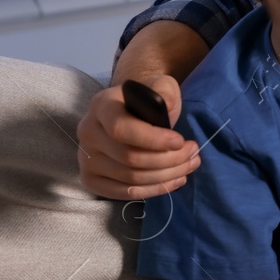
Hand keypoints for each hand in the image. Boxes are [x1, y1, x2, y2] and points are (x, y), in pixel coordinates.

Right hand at [76, 74, 199, 199]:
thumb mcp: (160, 86)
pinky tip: (175, 180)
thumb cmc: (148, 101)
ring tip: (190, 164)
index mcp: (102, 106)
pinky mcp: (91, 178)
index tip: (180, 141)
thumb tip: (166, 104)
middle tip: (193, 153)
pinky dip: (154, 190)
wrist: (130, 112)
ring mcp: (86, 158)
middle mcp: (87, 132)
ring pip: (130, 178)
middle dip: (170, 159)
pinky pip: (124, 193)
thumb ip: (165, 91)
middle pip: (130, 158)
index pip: (121, 129)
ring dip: (167, 175)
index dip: (153, 140)